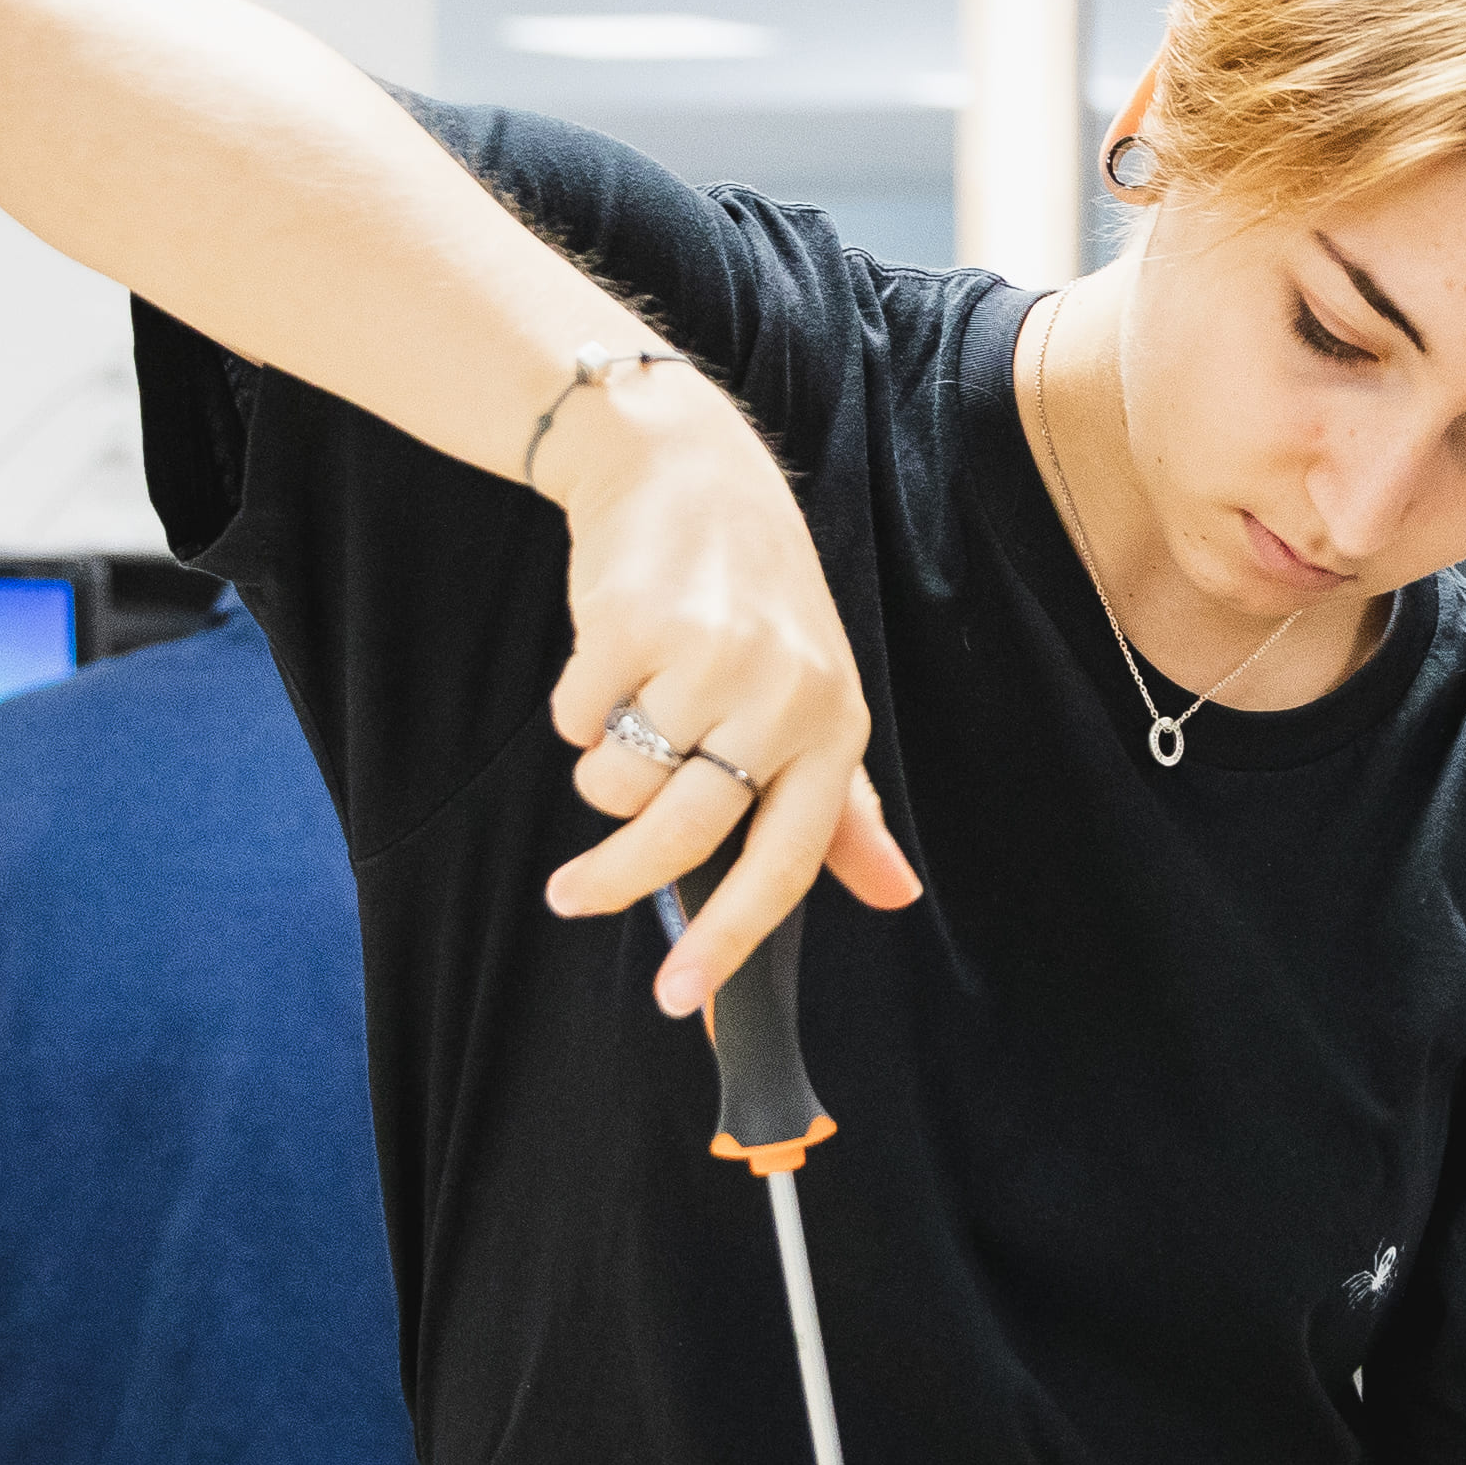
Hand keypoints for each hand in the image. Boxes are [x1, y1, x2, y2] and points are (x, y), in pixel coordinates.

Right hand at [533, 367, 921, 1010]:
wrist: (684, 467)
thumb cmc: (752, 596)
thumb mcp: (817, 694)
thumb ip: (842, 807)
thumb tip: (896, 894)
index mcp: (834, 726)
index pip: (787, 862)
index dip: (729, 940)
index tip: (677, 997)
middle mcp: (784, 696)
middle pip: (681, 837)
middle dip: (612, 882)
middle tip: (569, 897)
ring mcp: (711, 658)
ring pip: (616, 784)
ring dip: (599, 765)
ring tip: (621, 709)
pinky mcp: (637, 624)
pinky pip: (574, 721)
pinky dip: (574, 705)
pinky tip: (605, 655)